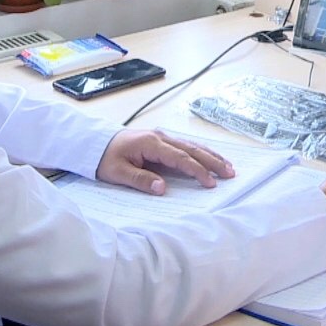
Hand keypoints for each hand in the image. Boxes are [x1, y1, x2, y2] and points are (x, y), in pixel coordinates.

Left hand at [96, 129, 235, 195]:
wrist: (95, 143)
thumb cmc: (105, 158)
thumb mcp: (117, 172)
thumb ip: (140, 180)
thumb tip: (162, 188)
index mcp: (151, 144)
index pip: (180, 158)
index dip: (197, 170)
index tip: (210, 183)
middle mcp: (160, 137)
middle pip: (192, 149)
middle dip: (212, 161)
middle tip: (230, 173)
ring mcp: (162, 137)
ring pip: (192, 146)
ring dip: (211, 156)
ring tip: (228, 166)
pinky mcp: (161, 141)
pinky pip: (185, 146)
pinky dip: (201, 152)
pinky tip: (211, 158)